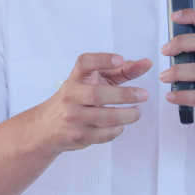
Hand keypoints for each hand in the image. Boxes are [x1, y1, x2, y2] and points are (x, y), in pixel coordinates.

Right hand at [37, 52, 151, 151]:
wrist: (48, 126)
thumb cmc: (78, 98)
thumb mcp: (94, 81)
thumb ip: (120, 71)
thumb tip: (146, 64)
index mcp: (76, 78)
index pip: (84, 63)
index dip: (102, 59)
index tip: (119, 59)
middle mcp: (72, 96)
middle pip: (97, 94)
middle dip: (124, 95)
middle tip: (143, 94)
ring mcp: (73, 117)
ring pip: (105, 118)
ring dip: (128, 115)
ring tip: (137, 111)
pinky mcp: (79, 136)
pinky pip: (105, 134)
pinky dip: (118, 129)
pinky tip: (121, 124)